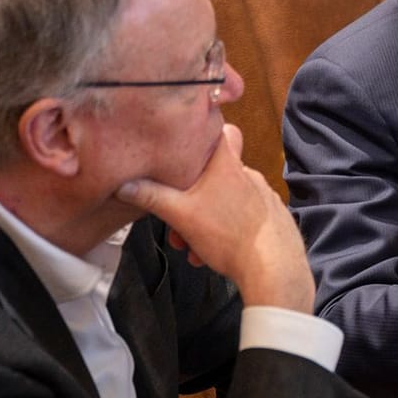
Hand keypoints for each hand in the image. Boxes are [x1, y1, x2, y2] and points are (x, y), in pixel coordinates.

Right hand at [115, 125, 314, 312]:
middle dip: (191, 197)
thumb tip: (124, 186)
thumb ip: (151, 197)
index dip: (205, 131)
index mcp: (227, 165)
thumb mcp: (180, 215)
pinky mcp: (272, 217)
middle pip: (214, 175)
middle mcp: (248, 175)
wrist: (274, 268)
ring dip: (204, 221)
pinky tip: (213, 253)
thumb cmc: (229, 235)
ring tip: (193, 248)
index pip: (222, 129)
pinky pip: (242, 217)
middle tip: (178, 221)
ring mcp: (263, 196)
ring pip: (225, 201)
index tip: (189, 142)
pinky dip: (225, 231)